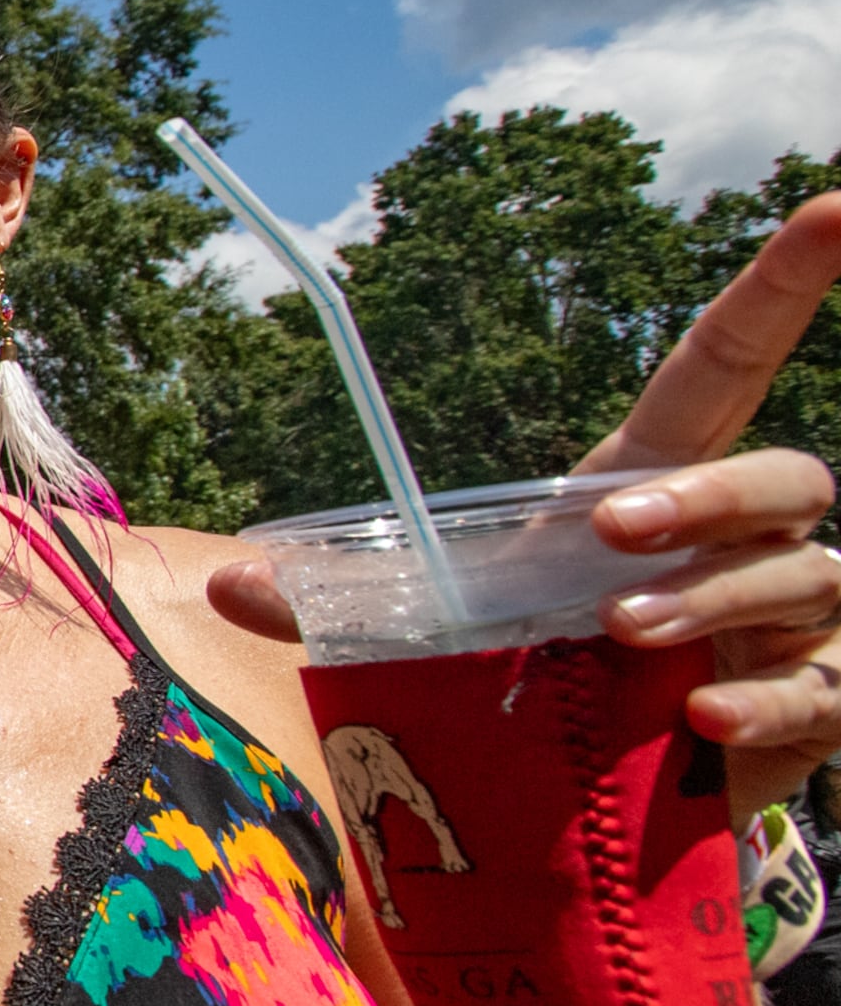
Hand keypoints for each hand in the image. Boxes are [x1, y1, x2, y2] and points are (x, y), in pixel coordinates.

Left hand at [215, 193, 840, 813]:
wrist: (609, 799)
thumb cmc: (542, 678)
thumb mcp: (438, 636)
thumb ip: (341, 607)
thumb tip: (225, 582)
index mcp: (658, 486)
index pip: (727, 367)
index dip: (783, 285)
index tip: (832, 206)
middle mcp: (752, 540)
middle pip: (783, 477)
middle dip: (708, 494)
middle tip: (614, 526)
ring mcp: (798, 620)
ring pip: (801, 577)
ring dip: (714, 598)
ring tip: (625, 633)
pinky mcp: (816, 703)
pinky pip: (823, 691)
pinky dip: (768, 704)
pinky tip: (702, 717)